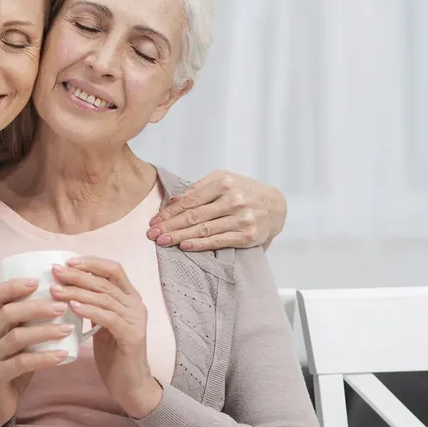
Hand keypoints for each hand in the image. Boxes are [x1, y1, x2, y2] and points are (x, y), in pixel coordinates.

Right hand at [0, 278, 72, 426]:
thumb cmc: (9, 368)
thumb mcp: (14, 343)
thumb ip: (28, 325)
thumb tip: (62, 303)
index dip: (14, 286)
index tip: (38, 280)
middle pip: (8, 313)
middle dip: (37, 307)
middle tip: (62, 306)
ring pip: (17, 337)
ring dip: (45, 331)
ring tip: (68, 329)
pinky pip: (22, 363)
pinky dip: (44, 358)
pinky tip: (63, 355)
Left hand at [50, 257, 162, 418]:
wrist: (131, 386)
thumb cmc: (114, 355)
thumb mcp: (102, 326)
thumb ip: (93, 307)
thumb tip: (66, 289)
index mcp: (130, 298)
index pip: (113, 269)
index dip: (91, 262)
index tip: (68, 262)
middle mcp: (136, 304)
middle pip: (105, 281)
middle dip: (78, 274)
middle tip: (55, 271)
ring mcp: (136, 319)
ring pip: (104, 297)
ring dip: (77, 291)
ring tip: (56, 289)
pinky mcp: (132, 336)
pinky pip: (108, 318)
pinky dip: (89, 310)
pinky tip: (72, 307)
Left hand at [147, 170, 286, 251]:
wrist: (275, 205)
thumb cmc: (245, 191)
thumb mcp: (224, 180)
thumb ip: (199, 189)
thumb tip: (173, 201)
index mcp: (223, 182)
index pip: (190, 199)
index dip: (169, 211)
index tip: (154, 220)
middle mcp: (233, 199)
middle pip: (194, 215)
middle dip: (170, 225)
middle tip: (152, 233)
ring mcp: (241, 217)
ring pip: (204, 229)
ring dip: (179, 236)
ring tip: (162, 241)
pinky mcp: (247, 235)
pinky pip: (219, 240)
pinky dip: (200, 244)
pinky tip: (185, 246)